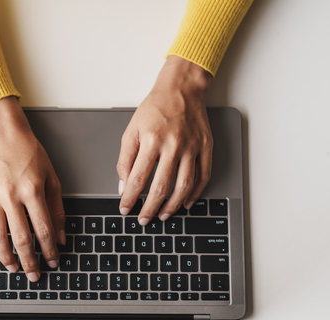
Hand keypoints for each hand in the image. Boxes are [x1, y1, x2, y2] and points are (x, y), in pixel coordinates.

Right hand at [0, 97, 65, 281]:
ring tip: (13, 267)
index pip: (43, 229)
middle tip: (35, 274)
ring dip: (6, 256)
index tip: (54, 261)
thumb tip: (60, 236)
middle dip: (29, 261)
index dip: (50, 250)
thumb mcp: (51, 177)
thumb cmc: (28, 152)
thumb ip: (57, 208)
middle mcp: (11, 196)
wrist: (2, 134)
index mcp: (32, 191)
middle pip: (21, 238)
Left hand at [117, 55, 212, 223]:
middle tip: (143, 219)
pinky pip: (203, 176)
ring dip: (172, 205)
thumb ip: (125, 159)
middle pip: (161, 187)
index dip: (130, 198)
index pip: (138, 178)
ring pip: (184, 186)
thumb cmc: (154, 109)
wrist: (181, 89)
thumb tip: (123, 185)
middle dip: (150, 208)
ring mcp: (192, 147)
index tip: (125, 208)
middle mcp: (173, 145)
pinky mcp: (206, 147)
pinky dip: (195, 193)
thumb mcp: (131, 131)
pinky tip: (185, 203)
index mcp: (152, 141)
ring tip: (163, 215)